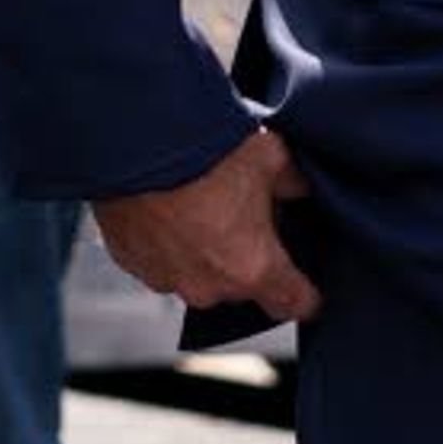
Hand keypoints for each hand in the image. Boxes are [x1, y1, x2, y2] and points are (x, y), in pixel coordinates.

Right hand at [89, 128, 315, 320]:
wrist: (137, 140)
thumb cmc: (206, 150)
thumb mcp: (270, 155)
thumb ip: (293, 182)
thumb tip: (300, 187)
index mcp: (253, 268)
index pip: (294, 304)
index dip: (306, 295)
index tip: (307, 287)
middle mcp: (210, 286)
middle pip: (244, 284)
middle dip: (248, 256)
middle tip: (245, 214)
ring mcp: (169, 280)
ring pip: (200, 275)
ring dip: (204, 251)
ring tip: (202, 204)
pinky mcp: (134, 266)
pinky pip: (163, 262)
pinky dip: (170, 243)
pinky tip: (171, 206)